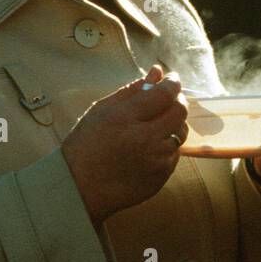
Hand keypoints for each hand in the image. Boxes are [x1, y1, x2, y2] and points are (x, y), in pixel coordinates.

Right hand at [61, 64, 187, 225]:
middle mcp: (145, 140)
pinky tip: (150, 146)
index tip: (172, 79)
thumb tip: (157, 72)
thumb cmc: (85, 146)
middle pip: (179, 112)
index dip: (172, 83)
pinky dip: (167, 145)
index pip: (164, 94)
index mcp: (126, 119)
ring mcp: (155, 161)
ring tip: (156, 124)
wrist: (79, 188)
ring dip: (174, 124)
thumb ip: (132, 90)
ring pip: (181, 133)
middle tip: (168, 99)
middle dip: (178, 101)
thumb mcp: (101, 111)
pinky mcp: (161, 177)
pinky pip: (174, 154)